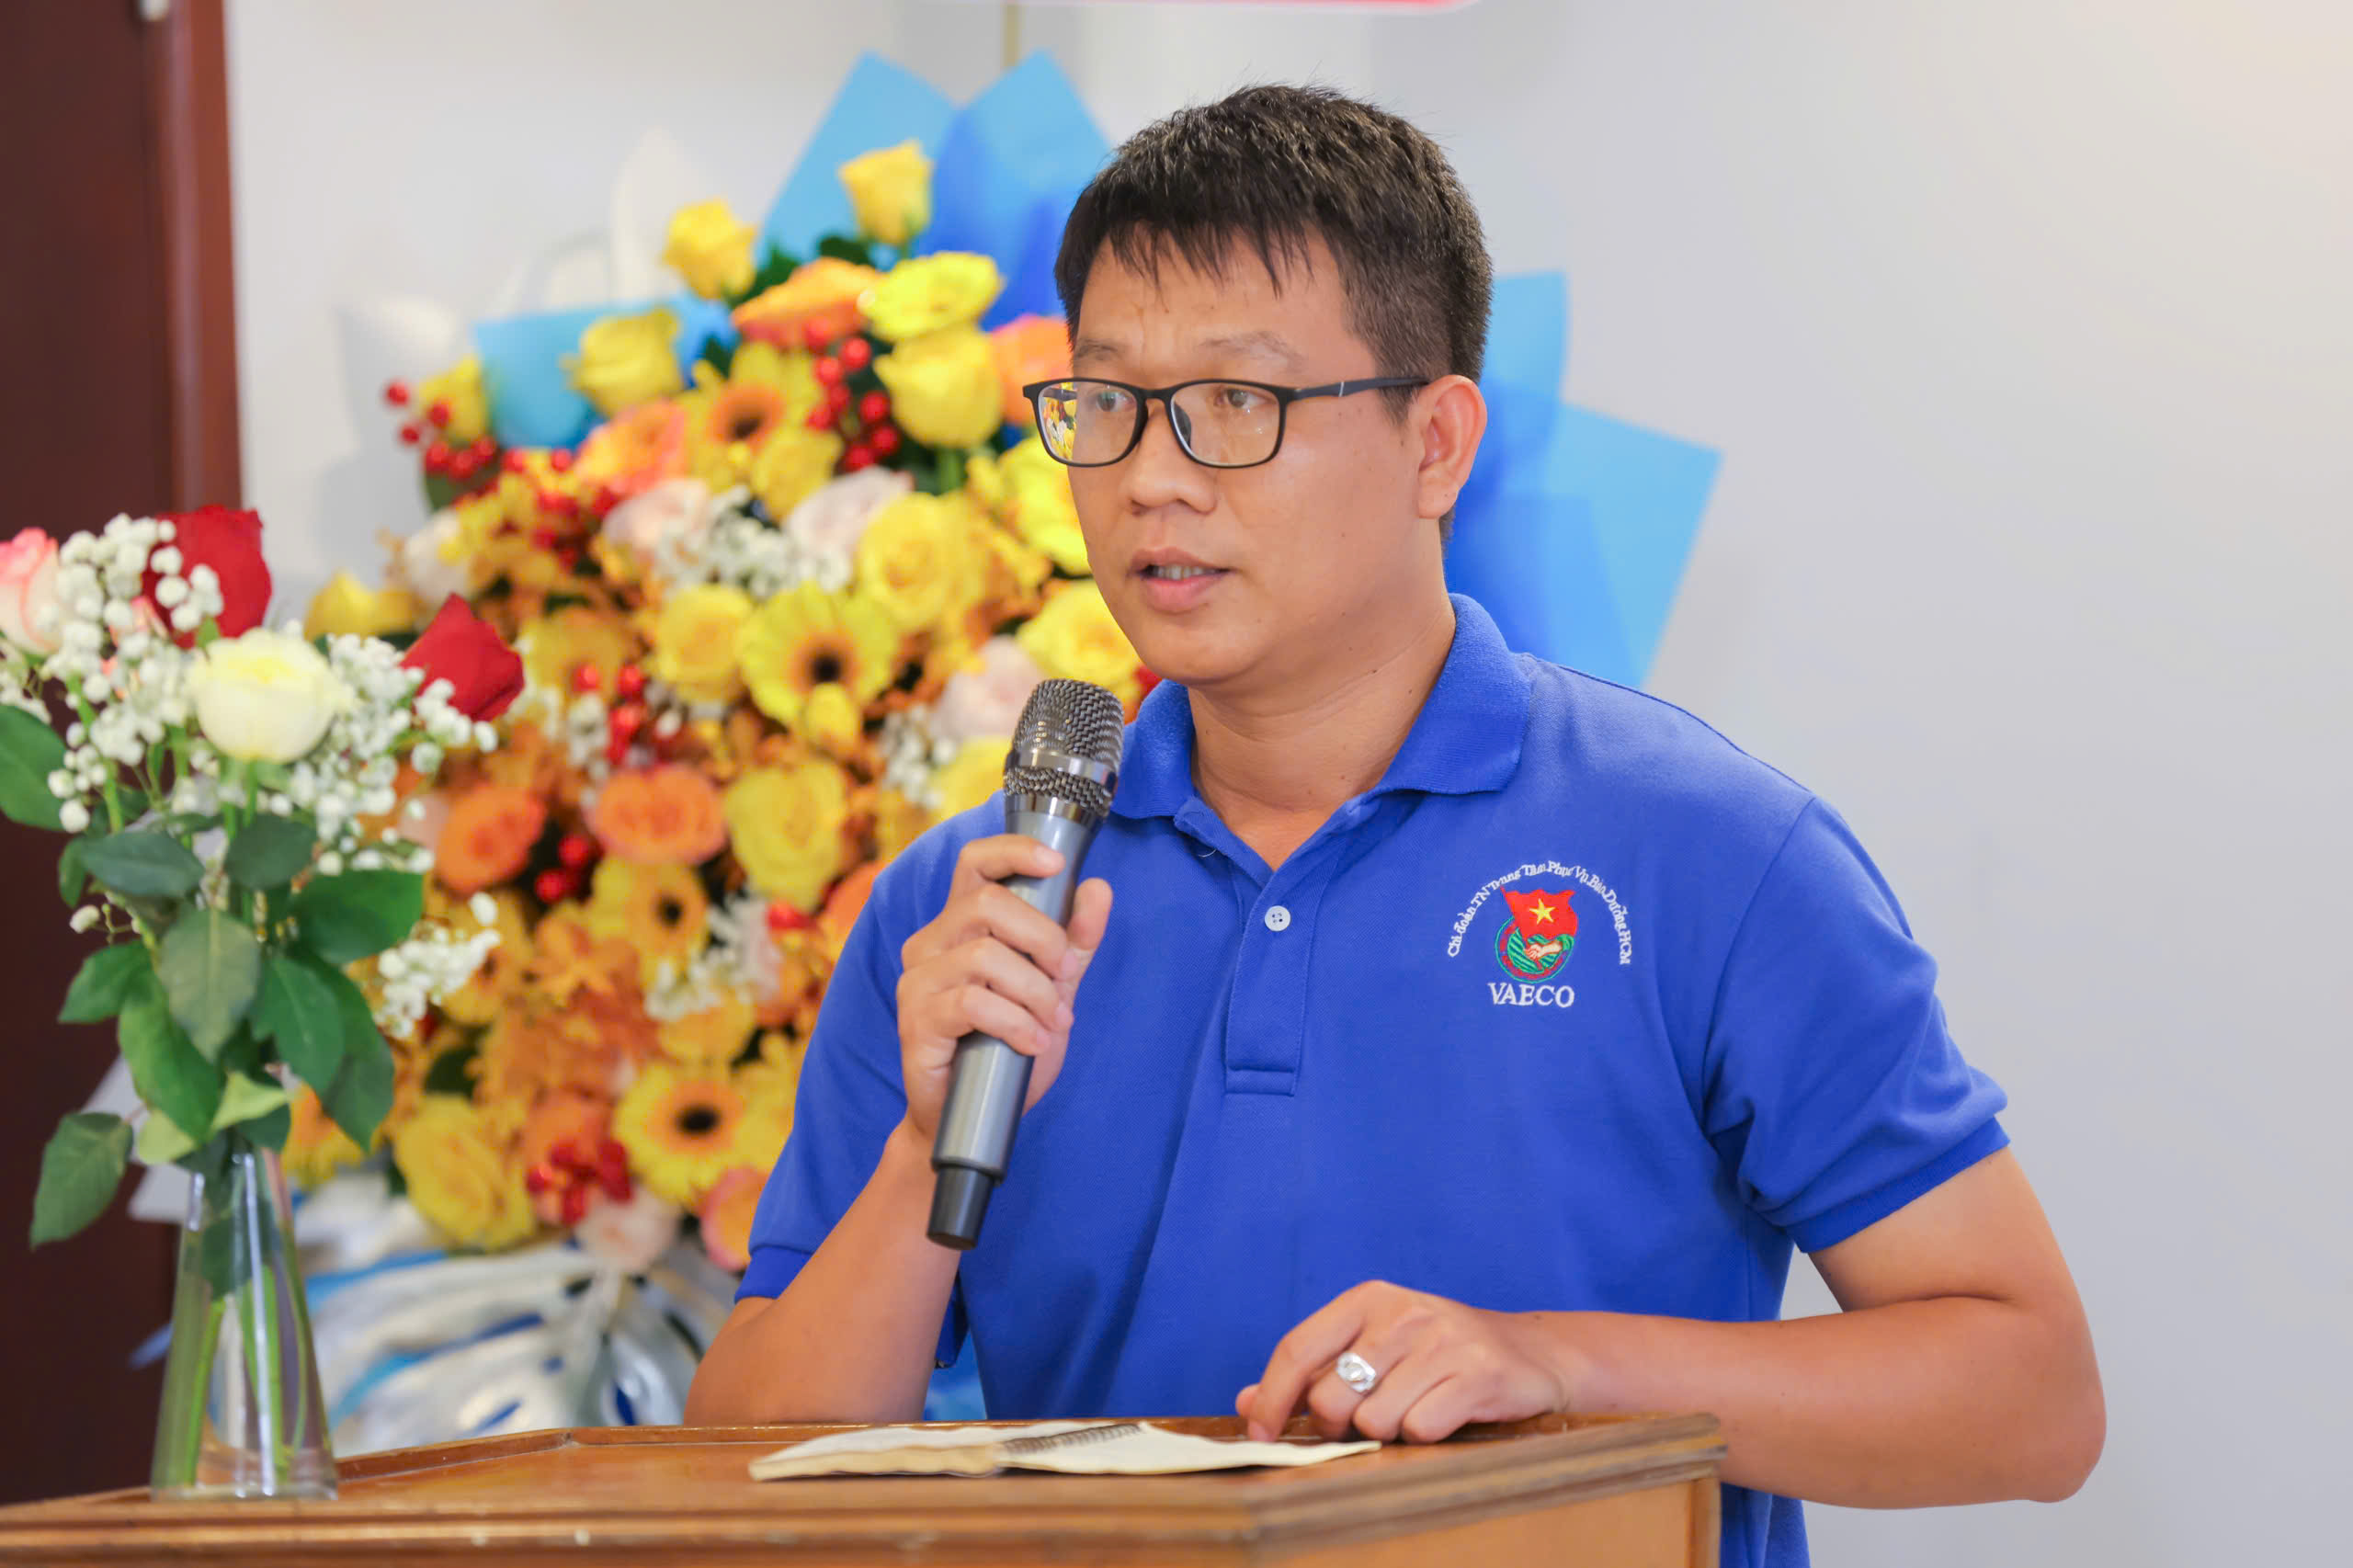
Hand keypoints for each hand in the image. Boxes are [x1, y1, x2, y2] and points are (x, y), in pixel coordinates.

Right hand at [893, 833, 1112, 1141]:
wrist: (972, 1121)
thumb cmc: (1006, 1048)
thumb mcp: (1054, 990)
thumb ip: (1073, 943)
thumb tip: (1097, 889)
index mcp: (959, 926)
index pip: (975, 862)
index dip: (1014, 851)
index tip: (1056, 863)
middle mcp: (930, 944)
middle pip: (987, 904)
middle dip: (1042, 938)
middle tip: (1066, 976)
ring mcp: (917, 982)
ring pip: (984, 955)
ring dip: (1034, 991)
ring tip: (1050, 1022)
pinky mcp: (916, 1022)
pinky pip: (972, 1002)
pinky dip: (1015, 1022)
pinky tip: (1032, 1042)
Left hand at [1236, 1281, 1578, 1443]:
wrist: (1531, 1354)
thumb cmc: (1437, 1355)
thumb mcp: (1373, 1348)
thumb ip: (1310, 1375)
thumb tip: (1245, 1404)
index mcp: (1368, 1299)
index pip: (1297, 1350)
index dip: (1270, 1398)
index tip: (1258, 1435)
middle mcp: (1403, 1313)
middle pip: (1330, 1397)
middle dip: (1340, 1425)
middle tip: (1367, 1419)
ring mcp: (1442, 1342)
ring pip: (1374, 1421)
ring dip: (1389, 1431)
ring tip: (1415, 1409)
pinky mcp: (1478, 1376)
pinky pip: (1420, 1430)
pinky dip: (1425, 1436)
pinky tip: (1444, 1414)